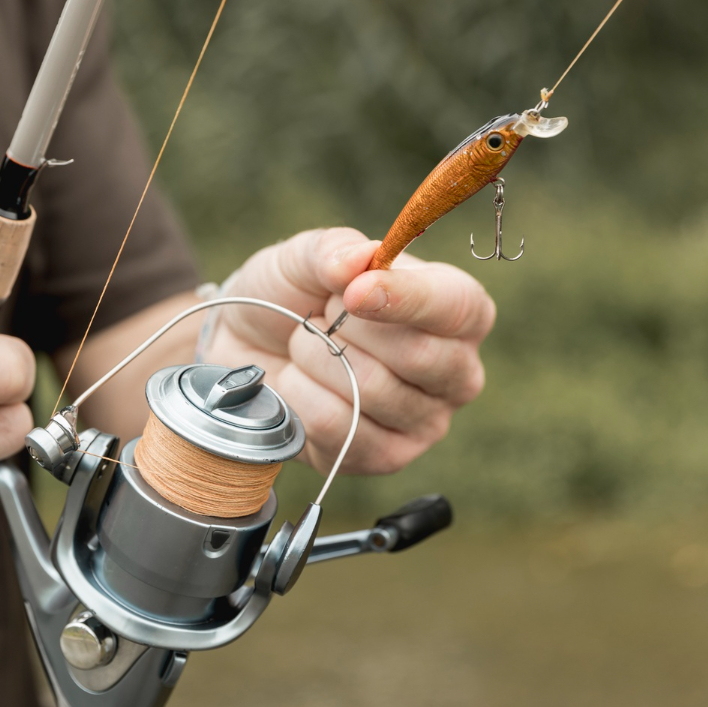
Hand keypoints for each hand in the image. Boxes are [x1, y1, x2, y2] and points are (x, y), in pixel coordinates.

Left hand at [204, 228, 494, 474]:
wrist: (247, 345)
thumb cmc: (295, 294)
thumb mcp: (306, 256)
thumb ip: (334, 249)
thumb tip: (358, 261)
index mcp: (457, 309)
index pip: (460, 307)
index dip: (408, 299)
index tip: (354, 292)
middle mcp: (456, 370)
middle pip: (420, 357)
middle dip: (349, 330)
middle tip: (321, 314)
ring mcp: (426, 421)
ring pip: (372, 391)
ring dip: (318, 359)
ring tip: (306, 344)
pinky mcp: (386, 457)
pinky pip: (342, 428)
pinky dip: (303, 397)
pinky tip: (299, 381)